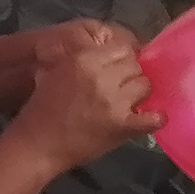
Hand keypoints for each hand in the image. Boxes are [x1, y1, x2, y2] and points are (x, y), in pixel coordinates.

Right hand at [11, 25, 156, 170]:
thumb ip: (79, 61)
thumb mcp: (54, 72)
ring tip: (131, 101)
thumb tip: (100, 55)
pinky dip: (156, 118)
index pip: (121, 48)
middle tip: (123, 87)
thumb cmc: (41, 109)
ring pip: (145, 86)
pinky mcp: (122, 126)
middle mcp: (103, 77)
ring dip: (140, 93)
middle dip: (131, 75)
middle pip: (135, 66)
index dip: (123, 59)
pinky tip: (153, 118)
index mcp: (85, 60)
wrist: (38, 144)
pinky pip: (153, 118)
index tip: (119, 69)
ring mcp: (115, 102)